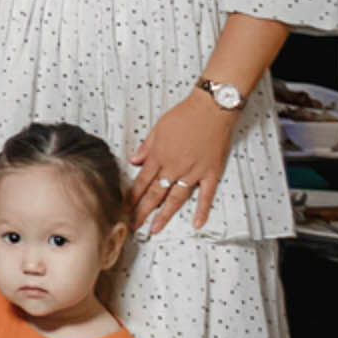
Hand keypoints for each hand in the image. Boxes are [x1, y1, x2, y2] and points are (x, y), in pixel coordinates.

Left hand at [130, 88, 236, 232]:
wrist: (212, 108)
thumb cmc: (186, 114)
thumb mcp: (159, 127)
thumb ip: (146, 147)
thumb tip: (134, 161)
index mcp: (160, 156)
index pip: (142, 181)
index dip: (132, 197)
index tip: (125, 208)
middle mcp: (174, 167)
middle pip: (155, 194)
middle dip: (142, 211)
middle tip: (133, 226)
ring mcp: (193, 172)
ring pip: (176, 198)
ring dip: (164, 215)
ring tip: (154, 229)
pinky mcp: (211, 173)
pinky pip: (206, 195)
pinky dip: (202, 210)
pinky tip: (196, 224)